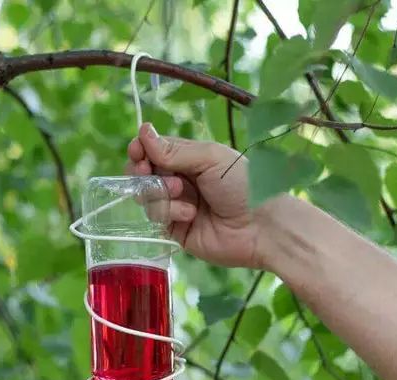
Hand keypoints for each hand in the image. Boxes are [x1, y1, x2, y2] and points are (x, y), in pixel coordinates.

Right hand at [125, 123, 264, 268]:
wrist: (259, 227)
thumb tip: (143, 132)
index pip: (153, 149)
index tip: (137, 151)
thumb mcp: (209, 158)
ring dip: (160, 193)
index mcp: (189, 158)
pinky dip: (170, 213)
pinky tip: (191, 215)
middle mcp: (180, 180)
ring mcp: (176, 205)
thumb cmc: (242, 185)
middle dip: (143, 171)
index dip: (140, 149)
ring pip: (146, 196)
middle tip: (148, 171)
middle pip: (143, 173)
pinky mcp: (175, 229)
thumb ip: (174, 150)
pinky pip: (156, 218)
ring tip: (182, 194)